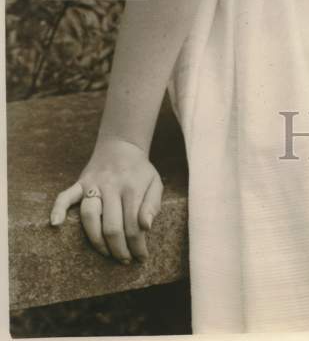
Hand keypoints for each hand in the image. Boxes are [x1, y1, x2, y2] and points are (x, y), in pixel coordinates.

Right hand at [49, 137, 163, 263]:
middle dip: (119, 249)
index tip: (141, 258)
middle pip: (112, 227)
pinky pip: (66, 196)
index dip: (138, 246)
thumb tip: (146, 227)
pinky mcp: (80, 183)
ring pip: (90, 217)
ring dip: (97, 241)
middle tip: (125, 260)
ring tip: (107, 254)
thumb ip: (153, 205)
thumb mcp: (155, 183)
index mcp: (133, 188)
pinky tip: (55, 224)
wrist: (122, 146)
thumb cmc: (140, 172)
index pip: (134, 225)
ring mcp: (94, 185)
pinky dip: (58, 209)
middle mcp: (112, 186)